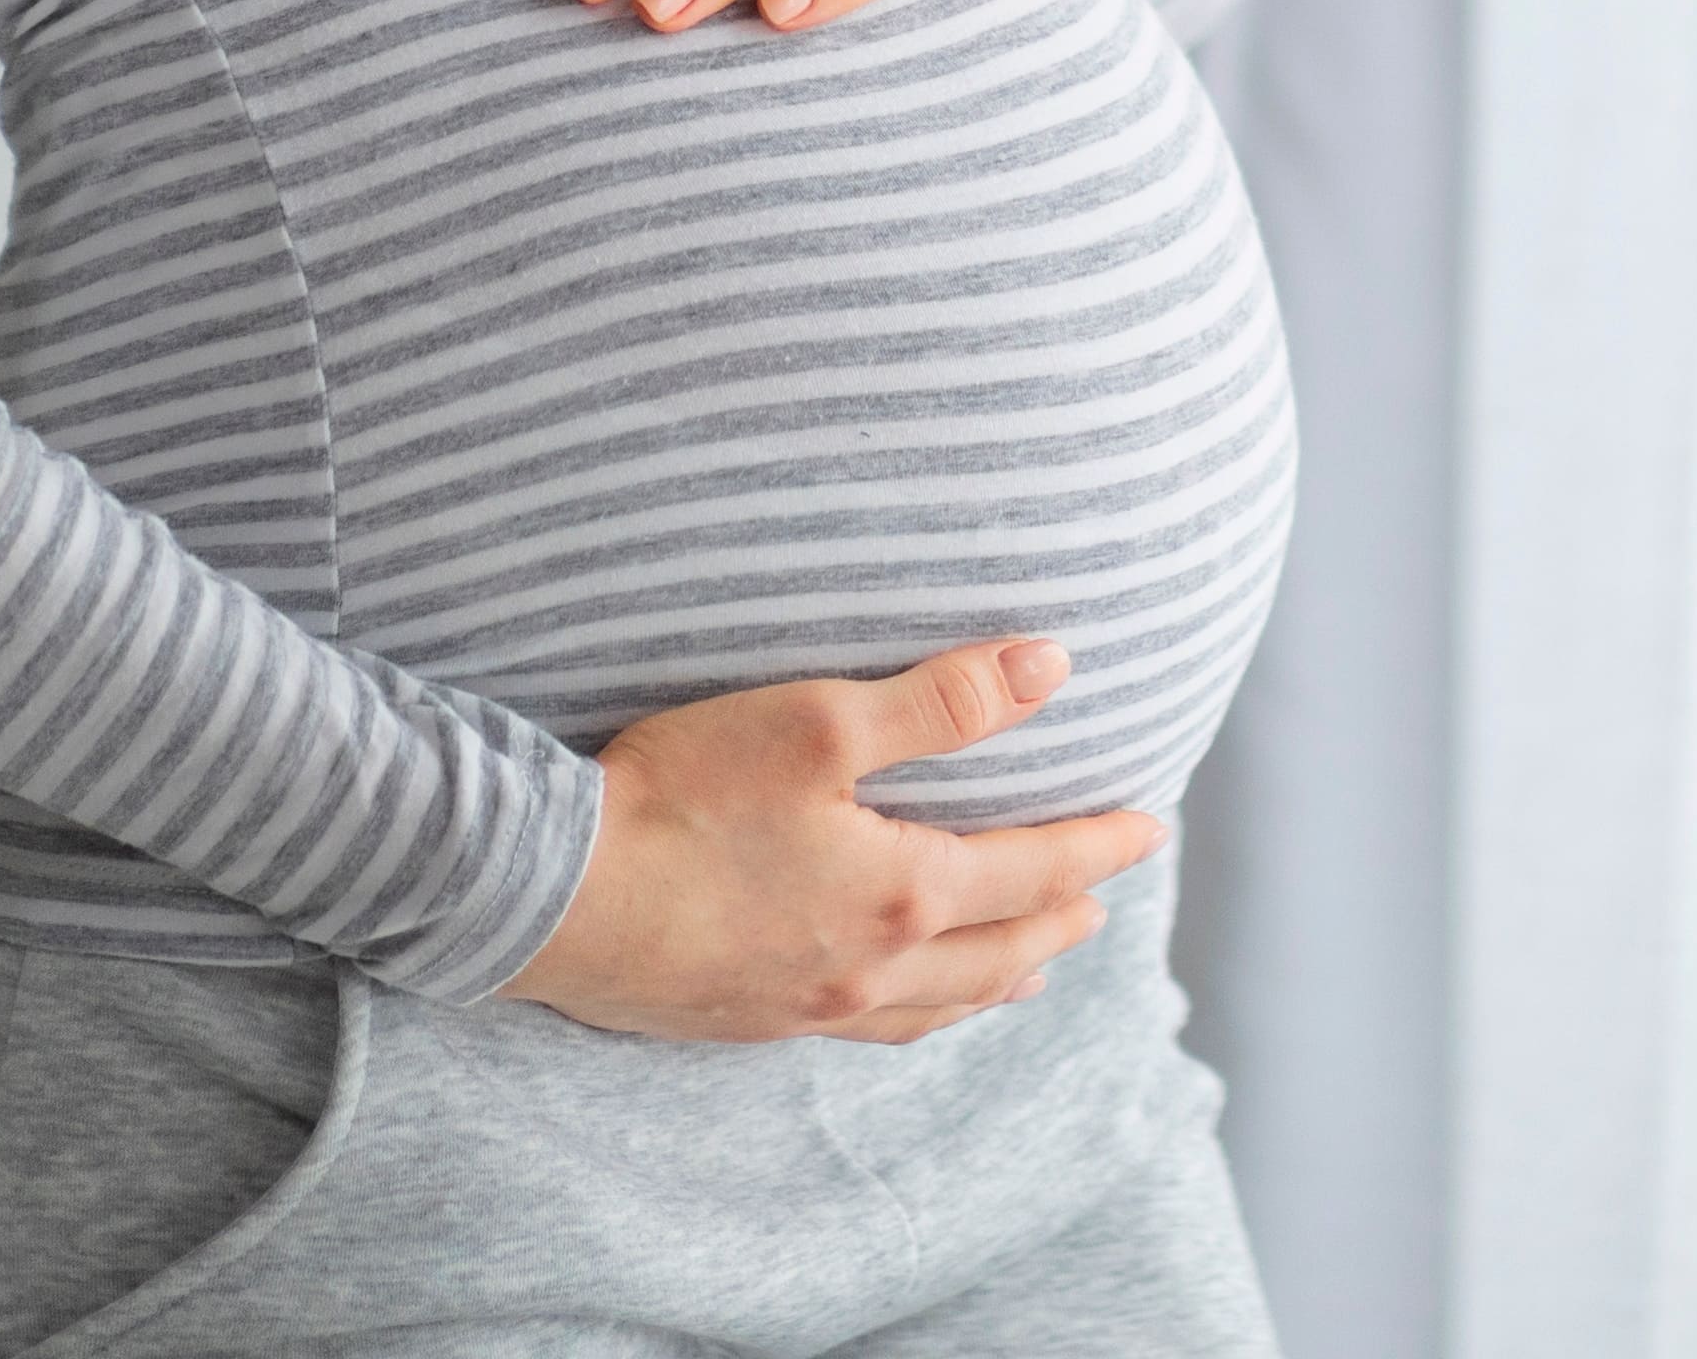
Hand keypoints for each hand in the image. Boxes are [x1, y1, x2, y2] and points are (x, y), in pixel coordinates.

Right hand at [504, 634, 1166, 1042]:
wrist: (545, 896)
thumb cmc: (680, 796)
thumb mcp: (820, 722)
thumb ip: (944, 700)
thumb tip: (1052, 664)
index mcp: (904, 896)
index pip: (1037, 871)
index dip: (1099, 846)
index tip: (1151, 825)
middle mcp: (870, 970)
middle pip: (1001, 950)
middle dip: (1062, 916)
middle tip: (1104, 895)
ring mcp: (807, 1008)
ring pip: (939, 1006)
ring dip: (1001, 976)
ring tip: (1036, 963)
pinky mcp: (747, 1022)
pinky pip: (869, 1032)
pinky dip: (921, 1015)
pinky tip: (907, 1005)